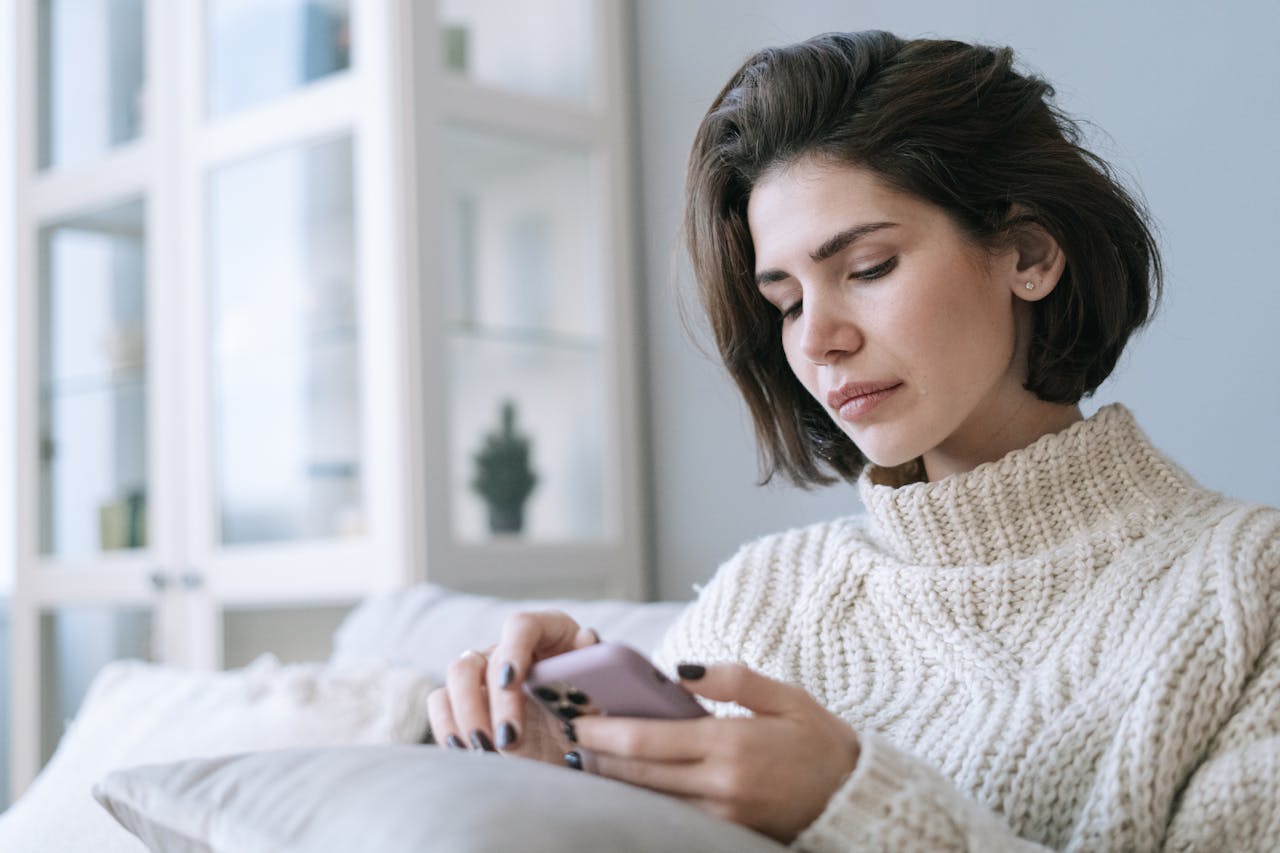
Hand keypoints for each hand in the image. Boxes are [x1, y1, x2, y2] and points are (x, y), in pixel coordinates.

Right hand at [425, 610, 599, 763]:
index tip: (511, 681)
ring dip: (466, 716)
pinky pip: (441, 703)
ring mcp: (484, 669)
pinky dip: (448, 728)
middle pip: (482, 659)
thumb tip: (587, 640)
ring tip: (486, 751)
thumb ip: (595, 665)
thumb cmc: (593, 701)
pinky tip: (467, 753)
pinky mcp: (465, 697)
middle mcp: (509, 646)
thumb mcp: (602, 686)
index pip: (521, 626)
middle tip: (507, 739)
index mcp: (546, 630)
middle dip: (491, 702)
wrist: (581, 731)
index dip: (513, 651)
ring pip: (456, 675)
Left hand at [572, 663, 859, 843]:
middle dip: (598, 754)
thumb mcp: (785, 695)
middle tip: (569, 734)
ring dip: (616, 778)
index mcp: (730, 744)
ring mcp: (721, 814)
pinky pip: (673, 813)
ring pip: (650, 797)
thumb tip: (680, 670)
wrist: (854, 796)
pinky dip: (645, 796)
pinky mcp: (726, 832)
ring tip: (587, 755)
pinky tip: (628, 779)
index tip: (578, 718)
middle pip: (639, 773)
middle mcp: (720, 785)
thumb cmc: (819, 739)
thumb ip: (732, 679)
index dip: (606, 731)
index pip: (649, 740)